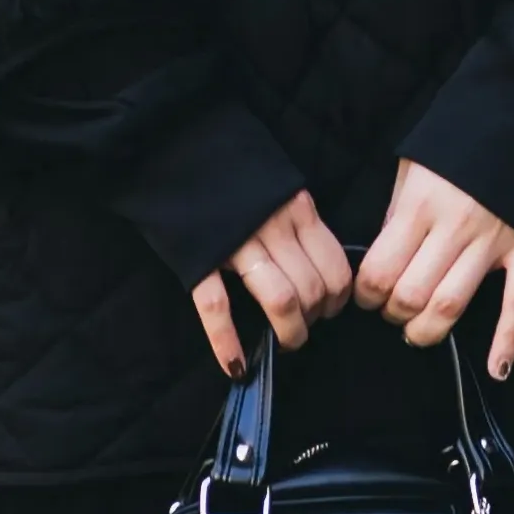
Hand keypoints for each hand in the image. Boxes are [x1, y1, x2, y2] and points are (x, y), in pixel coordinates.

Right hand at [192, 189, 352, 378]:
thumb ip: (300, 222)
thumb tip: (320, 268)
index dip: (338, 299)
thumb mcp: (280, 187)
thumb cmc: (233, 170)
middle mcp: (273, 226)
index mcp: (297, 209)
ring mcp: (235, 243)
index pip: (336, 268)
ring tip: (285, 342)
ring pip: (281, 299)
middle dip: (314, 319)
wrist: (175, 146)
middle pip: (313, 289)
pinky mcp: (198, 257)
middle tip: (304, 326)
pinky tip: (236, 366)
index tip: (329, 309)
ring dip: (290, 332)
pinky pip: (217, 306)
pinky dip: (226, 341)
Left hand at [355, 160, 513, 378]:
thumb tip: (381, 257)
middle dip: (392, 314)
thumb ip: (396, 214)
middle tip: (391, 312)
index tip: (364, 297)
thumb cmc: (459, 141)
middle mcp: (454, 229)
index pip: (379, 271)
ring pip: (452, 306)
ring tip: (417, 332)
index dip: (365, 295)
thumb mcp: (413, 167)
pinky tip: (498, 369)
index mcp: (419, 207)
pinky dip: (508, 340)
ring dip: (427, 331)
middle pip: (411, 295)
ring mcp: (494, 242)